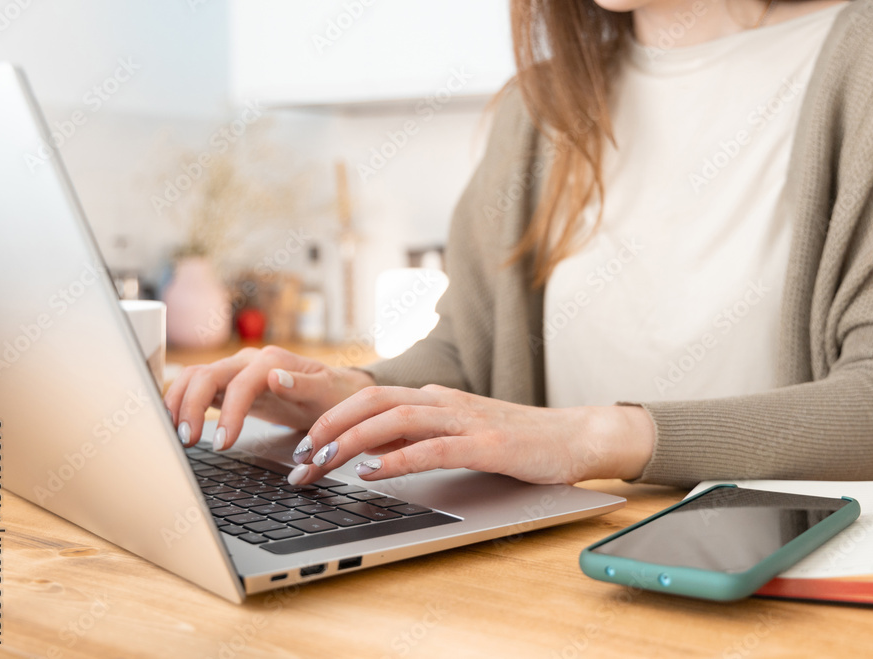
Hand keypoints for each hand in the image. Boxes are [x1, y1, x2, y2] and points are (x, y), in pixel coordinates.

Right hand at [163, 346, 375, 449]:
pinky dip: (182, 402)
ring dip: (180, 403)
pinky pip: (197, 388)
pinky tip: (175, 424)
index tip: (222, 443)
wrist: (332, 391)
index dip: (228, 413)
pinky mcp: (228, 385)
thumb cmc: (332, 393)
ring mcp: (235, 372)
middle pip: (206, 375)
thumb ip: (303, 385)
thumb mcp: (327, 391)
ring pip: (195, 378)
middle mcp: (248, 362)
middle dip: (192, 406)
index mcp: (271, 361)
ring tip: (176, 434)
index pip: (240, 384)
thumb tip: (276, 378)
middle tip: (187, 440)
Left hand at [285, 384, 654, 485]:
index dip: (330, 417)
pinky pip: (432, 447)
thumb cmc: (516, 439)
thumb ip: (416, 438)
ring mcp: (465, 420)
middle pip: (372, 401)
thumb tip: (368, 453)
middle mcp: (444, 401)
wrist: (574, 436)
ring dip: (350, 441)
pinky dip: (395, 460)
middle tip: (298, 457)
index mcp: (434, 398)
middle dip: (328, 426)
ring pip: (394, 420)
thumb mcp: (457, 434)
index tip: (301, 445)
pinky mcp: (486, 444)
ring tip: (321, 464)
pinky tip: (372, 474)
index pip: (370, 398)